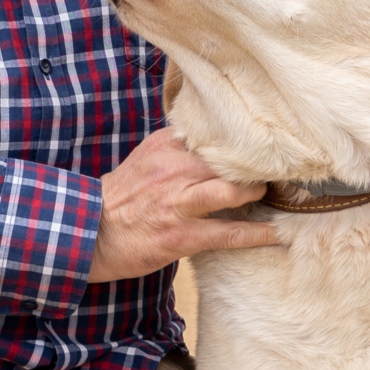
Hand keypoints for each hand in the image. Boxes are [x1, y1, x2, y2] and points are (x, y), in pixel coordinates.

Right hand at [87, 129, 280, 282]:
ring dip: (257, 193)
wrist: (90, 231)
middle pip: (229, 160)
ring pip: (232, 192)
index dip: (243, 139)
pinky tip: (277, 234)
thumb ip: (177, 145)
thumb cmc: (122, 196)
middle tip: (279, 168)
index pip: (214, 134)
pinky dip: (257, 234)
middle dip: (257, 165)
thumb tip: (211, 137)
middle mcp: (174, 170)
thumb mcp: (146, 157)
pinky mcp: (182, 235)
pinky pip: (228, 233)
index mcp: (166, 146)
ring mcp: (178, 203)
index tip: (265, 139)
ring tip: (273, 194)